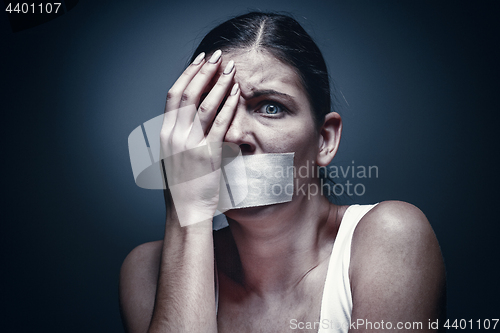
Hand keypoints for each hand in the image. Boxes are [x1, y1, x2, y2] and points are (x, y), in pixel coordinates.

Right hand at [160, 50, 239, 226]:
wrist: (185, 213)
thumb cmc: (183, 187)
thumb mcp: (174, 158)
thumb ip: (181, 137)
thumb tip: (192, 119)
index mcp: (165, 135)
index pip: (174, 95)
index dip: (188, 75)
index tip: (200, 61)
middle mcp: (174, 136)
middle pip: (188, 94)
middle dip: (204, 72)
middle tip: (218, 56)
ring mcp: (190, 145)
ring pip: (205, 105)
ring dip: (219, 84)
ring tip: (231, 69)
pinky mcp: (207, 155)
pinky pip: (220, 124)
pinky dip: (229, 105)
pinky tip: (237, 93)